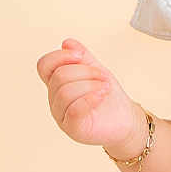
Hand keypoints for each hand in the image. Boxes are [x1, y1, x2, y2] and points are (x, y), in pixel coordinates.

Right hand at [35, 37, 144, 152]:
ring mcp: (62, 115)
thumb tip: (67, 43)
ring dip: (91, 85)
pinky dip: (90, 99)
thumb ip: (83, 57)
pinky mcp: (73, 128)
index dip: (60, 56)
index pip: (44, 65)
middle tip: (103, 77)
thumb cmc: (109, 98)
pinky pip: (74, 110)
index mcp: (57, 84)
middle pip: (59, 76)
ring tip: (105, 88)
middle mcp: (56, 100)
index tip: (80, 55)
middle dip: (86, 72)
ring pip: (65, 92)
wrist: (126, 120)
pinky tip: (102, 96)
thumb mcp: (96, 70)